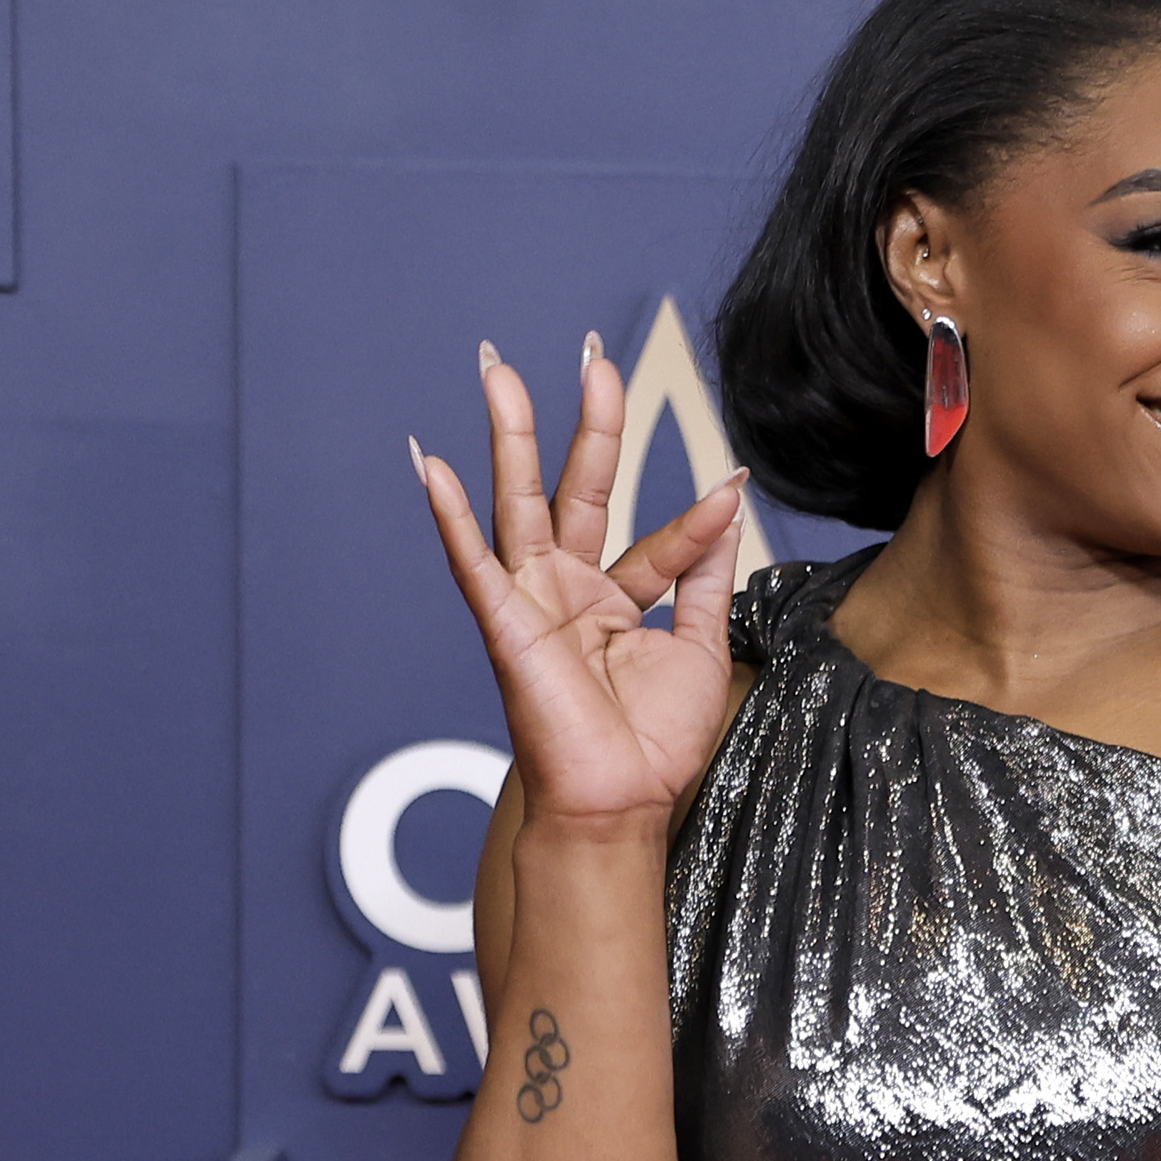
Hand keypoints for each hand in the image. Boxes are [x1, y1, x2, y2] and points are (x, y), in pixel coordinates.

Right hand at [411, 335, 748, 839]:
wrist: (620, 804)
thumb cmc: (652, 743)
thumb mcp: (699, 648)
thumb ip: (704, 576)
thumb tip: (725, 503)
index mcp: (613, 599)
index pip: (656, 539)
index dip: (697, 517)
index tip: (730, 485)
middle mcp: (567, 590)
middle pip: (574, 488)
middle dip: (582, 422)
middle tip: (591, 356)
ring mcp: (532, 602)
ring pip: (518, 503)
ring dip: (509, 436)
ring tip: (498, 371)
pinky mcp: (505, 625)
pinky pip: (473, 562)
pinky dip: (451, 515)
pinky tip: (430, 465)